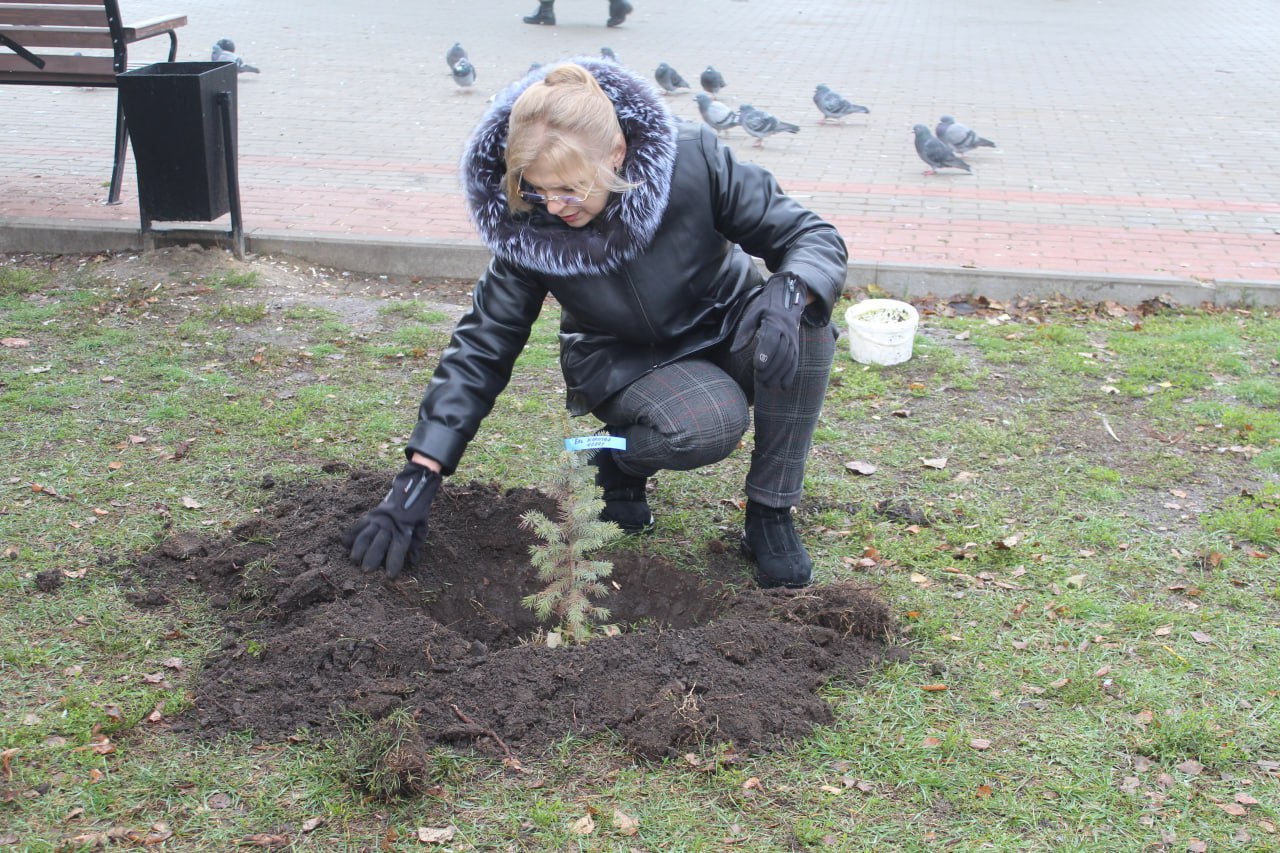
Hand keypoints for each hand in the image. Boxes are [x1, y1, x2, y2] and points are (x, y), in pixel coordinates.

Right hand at [345, 461, 440, 577]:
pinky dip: (351, 534)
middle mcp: (389, 526)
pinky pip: (358, 525)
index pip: (398, 550)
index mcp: (404, 531)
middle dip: (372, 559)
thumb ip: (417, 545)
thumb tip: (413, 562)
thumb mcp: (422, 528)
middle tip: (366, 571)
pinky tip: (345, 543)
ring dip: (358, 548)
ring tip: (354, 560)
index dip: (394, 563)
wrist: (410, 490)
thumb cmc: (417, 513)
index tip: (389, 577)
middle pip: (378, 544)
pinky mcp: (370, 515)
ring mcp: (378, 520)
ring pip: (365, 535)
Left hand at [731, 273, 806, 389]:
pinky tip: (784, 385)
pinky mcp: (796, 346)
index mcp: (775, 323)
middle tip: (760, 380)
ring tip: (768, 385)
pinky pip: (795, 361)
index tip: (757, 367)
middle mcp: (787, 332)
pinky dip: (790, 374)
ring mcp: (794, 340)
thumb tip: (733, 351)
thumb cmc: (766, 308)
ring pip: (789, 359)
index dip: (765, 354)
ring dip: (779, 374)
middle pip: (781, 353)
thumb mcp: (753, 314)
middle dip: (771, 369)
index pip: (771, 340)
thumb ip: (744, 332)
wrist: (787, 299)